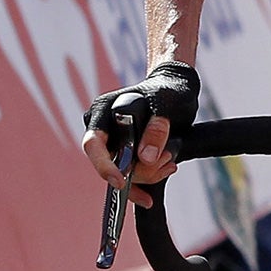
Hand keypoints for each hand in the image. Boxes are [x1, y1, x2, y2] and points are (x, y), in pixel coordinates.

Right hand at [81, 61, 200, 206]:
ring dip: (149, 173)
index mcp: (103, 110)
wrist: (176, 89)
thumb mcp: (167, 104)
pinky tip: (166, 170)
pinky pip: (132, 174)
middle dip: (139, 171)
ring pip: (123, 172)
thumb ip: (157, 128)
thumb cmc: (169, 90)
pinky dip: (149, 177)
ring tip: (170, 161)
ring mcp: (113, 142)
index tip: (121, 181)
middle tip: (166, 162)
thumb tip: (146, 158)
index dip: (104, 165)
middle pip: (110, 163)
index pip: (94, 143)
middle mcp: (103, 128)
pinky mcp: (125, 153)